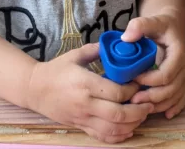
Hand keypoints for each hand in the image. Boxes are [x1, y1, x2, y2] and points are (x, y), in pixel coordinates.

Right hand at [27, 43, 153, 143]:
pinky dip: (118, 137)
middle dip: (139, 111)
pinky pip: (102, 137)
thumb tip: (112, 46)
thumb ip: (94, 50)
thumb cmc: (55, 70)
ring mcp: (82, 118)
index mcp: (85, 83)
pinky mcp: (80, 126)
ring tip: (142, 116)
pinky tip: (128, 130)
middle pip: (119, 114)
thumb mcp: (74, 55)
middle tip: (149, 104)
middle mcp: (85, 103)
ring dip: (133, 125)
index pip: (116, 92)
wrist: (35, 89)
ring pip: (113, 129)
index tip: (139, 84)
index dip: (133, 90)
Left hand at [122, 15, 184, 118]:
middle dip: (152, 96)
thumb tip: (125, 38)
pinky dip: (172, 107)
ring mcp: (183, 75)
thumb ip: (139, 26)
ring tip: (140, 107)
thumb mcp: (150, 20)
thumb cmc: (160, 24)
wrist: (170, 26)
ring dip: (158, 104)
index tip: (133, 78)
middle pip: (171, 89)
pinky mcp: (179, 80)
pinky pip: (179, 98)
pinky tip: (163, 115)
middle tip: (133, 99)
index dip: (150, 79)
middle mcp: (184, 67)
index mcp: (178, 54)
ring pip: (175, 96)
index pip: (166, 73)